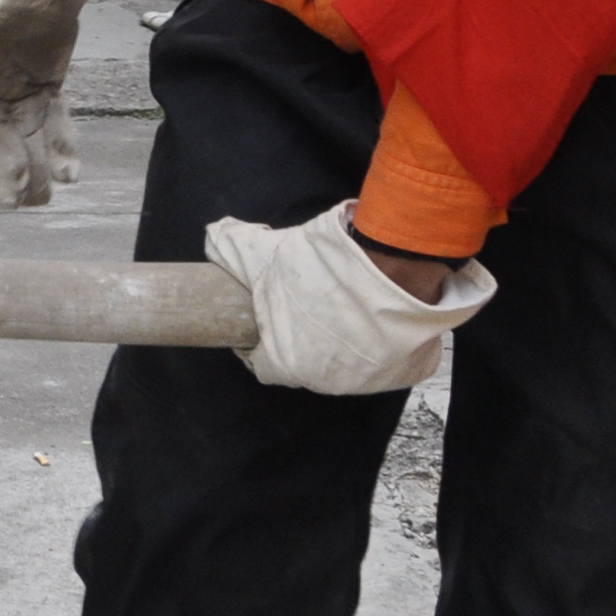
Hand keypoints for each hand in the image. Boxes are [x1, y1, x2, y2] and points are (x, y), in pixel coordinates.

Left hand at [207, 201, 497, 393]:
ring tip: (336, 309)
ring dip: (335, 342)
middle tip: (303, 306)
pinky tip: (371, 321)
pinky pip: (383, 363)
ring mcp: (366, 381)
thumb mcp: (262, 251)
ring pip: (342, 364)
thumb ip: (228, 246)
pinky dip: (376, 345)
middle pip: (301, 363)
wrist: (394, 267)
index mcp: (283, 362)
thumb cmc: (321, 267)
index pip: (260, 363)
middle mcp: (323, 381)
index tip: (261, 320)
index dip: (256, 342)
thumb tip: (213, 234)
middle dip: (297, 337)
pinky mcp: (401, 372)